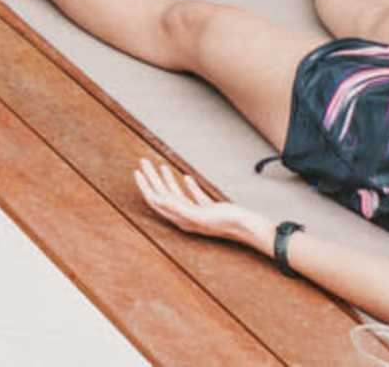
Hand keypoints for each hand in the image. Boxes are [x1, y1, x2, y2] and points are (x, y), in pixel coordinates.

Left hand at [132, 160, 275, 253]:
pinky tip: (186, 178)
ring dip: (167, 180)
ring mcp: (198, 215)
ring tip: (160, 167)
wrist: (250, 227)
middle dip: (152, 178)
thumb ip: (180, 208)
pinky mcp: (210, 211)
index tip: (137, 171)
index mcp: (182, 220)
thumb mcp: (200, 214)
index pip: (156, 201)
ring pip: (177, 196)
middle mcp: (187, 218)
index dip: (145, 186)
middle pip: (164, 196)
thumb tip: (160, 199)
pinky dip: (188, 187)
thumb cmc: (227, 222)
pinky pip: (194, 198)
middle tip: (144, 161)